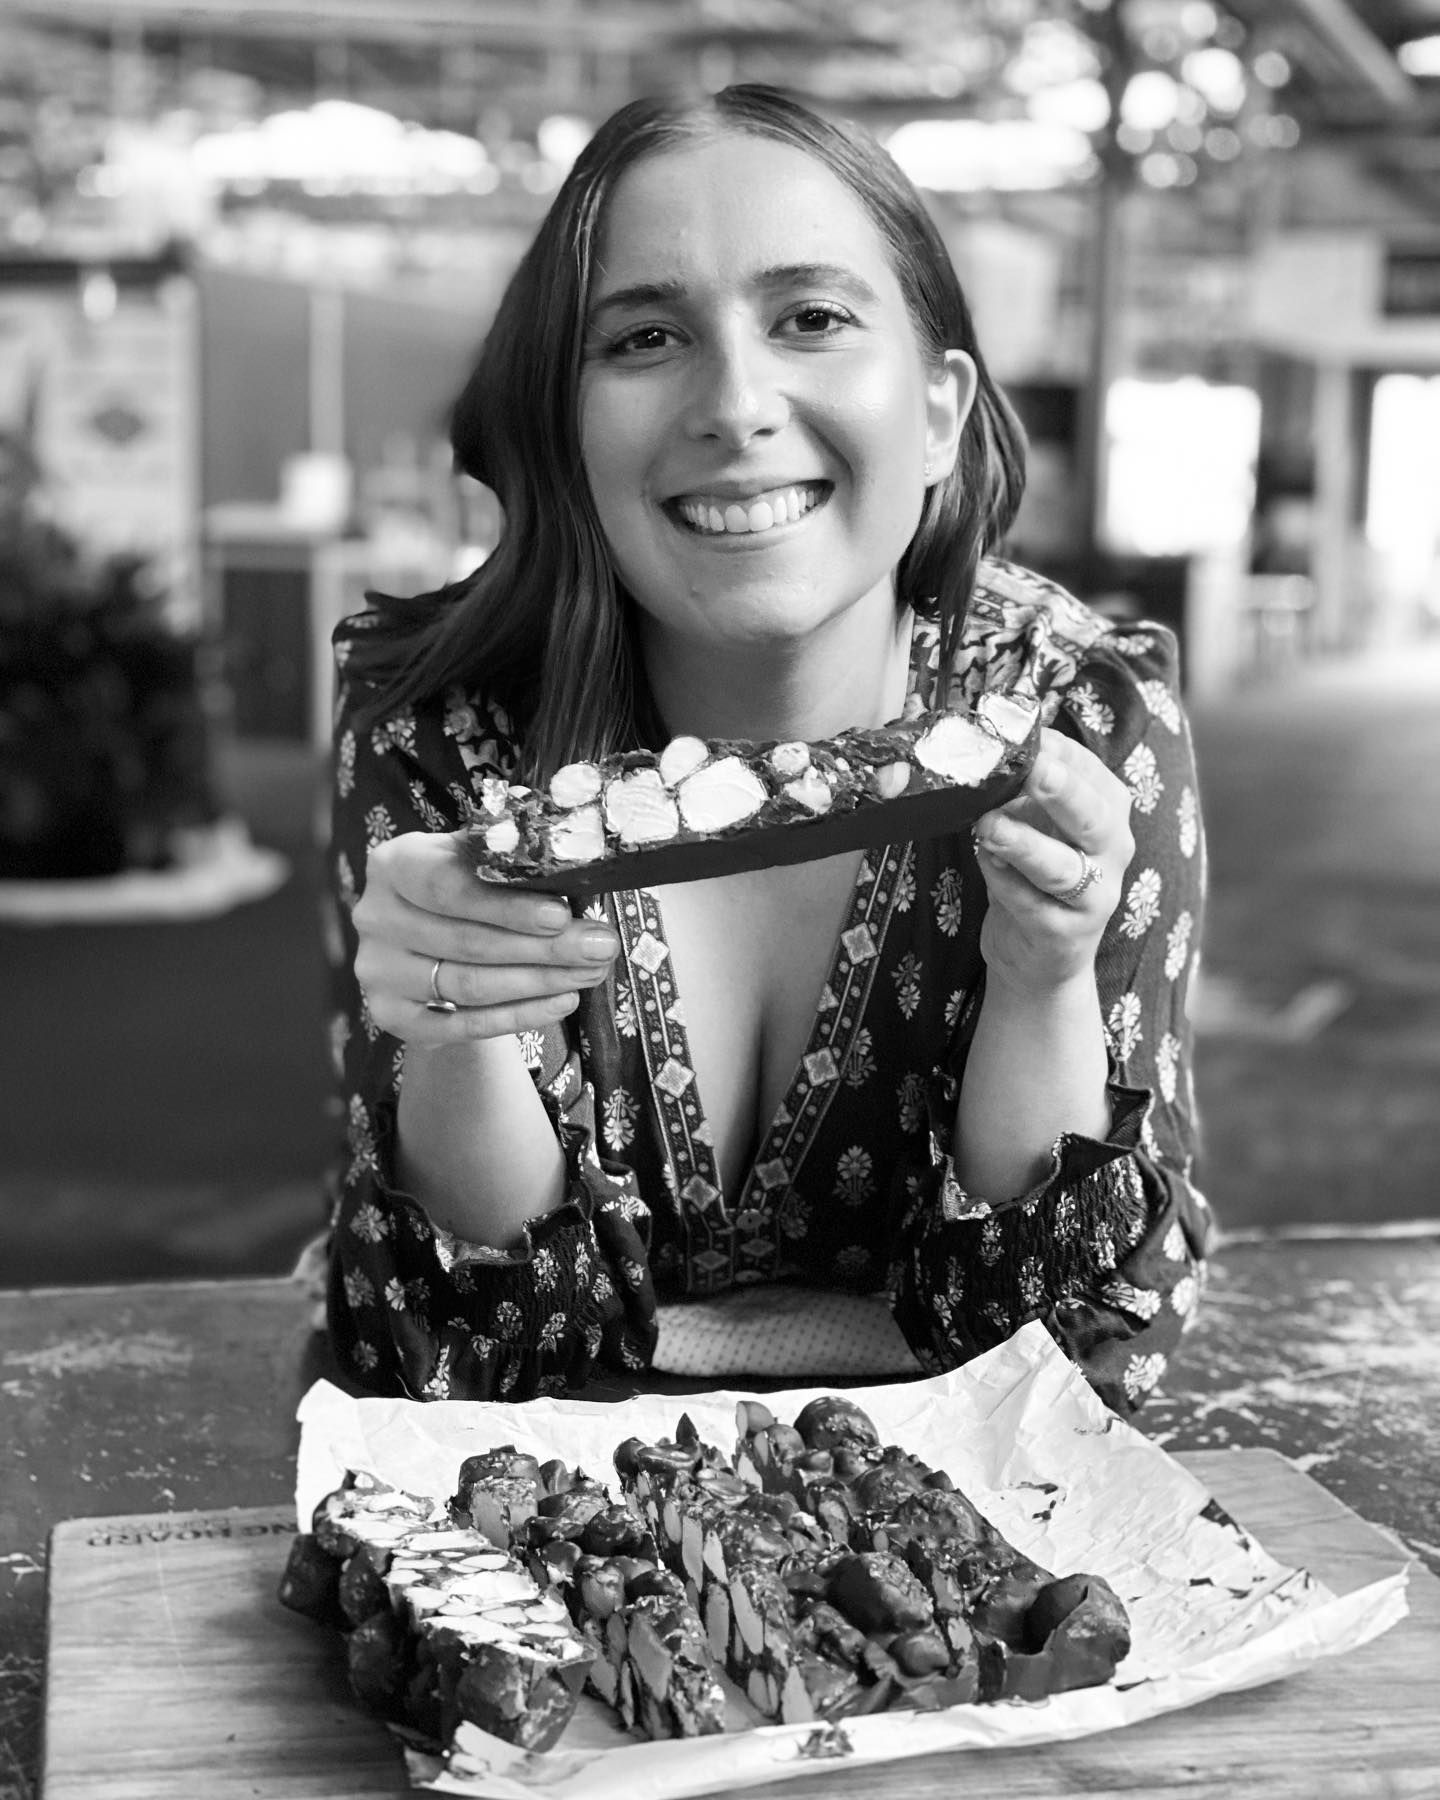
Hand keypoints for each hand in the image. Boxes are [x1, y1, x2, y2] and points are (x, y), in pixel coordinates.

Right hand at [351, 830, 618, 1043]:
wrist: (429, 943)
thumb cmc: (466, 888)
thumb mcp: (476, 860)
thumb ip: (508, 859)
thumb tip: (575, 862)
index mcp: (394, 864)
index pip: (446, 886)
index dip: (506, 905)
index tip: (561, 914)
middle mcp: (375, 916)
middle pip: (467, 941)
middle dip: (544, 947)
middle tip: (600, 948)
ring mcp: (378, 971)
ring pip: (469, 984)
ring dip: (540, 981)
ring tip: (591, 972)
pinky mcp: (391, 1016)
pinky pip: (463, 1024)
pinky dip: (519, 1015)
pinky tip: (563, 1001)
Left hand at [971, 729, 1133, 997]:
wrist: (1039, 956)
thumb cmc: (1035, 876)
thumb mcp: (1035, 825)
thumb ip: (1022, 792)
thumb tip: (987, 748)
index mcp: (1109, 813)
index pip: (1090, 773)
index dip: (1058, 753)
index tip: (1022, 733)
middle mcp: (1112, 852)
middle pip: (1093, 817)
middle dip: (1062, 790)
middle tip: (1031, 768)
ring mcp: (1093, 896)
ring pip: (1062, 867)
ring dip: (1024, 843)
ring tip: (988, 825)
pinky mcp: (1063, 933)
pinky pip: (1031, 903)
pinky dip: (1003, 880)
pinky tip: (983, 860)